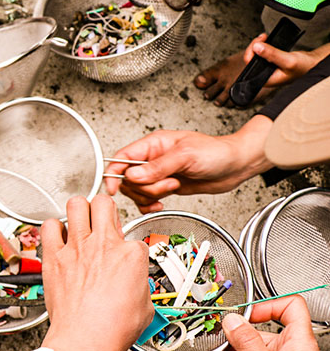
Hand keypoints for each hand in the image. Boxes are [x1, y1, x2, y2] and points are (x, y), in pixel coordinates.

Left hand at [40, 195, 151, 350]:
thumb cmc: (112, 328)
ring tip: (79, 221)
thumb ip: (138, 284)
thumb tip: (134, 284)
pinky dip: (52, 228)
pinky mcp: (54, 256)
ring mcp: (76, 248)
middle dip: (103, 208)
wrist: (85, 340)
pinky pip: (49, 227)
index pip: (133, 236)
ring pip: (76, 204)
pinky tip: (58, 238)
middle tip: (100, 219)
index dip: (127, 246)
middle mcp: (103, 244)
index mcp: (130, 254)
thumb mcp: (145, 305)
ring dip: (78, 210)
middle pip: (104, 202)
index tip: (121, 255)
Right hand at [104, 115, 273, 212]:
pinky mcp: (165, 187)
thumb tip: (133, 175)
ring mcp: (158, 174)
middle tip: (168, 183)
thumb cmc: (216, 152)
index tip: (113, 187)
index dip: (114, 173)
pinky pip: (146, 200)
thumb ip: (157, 167)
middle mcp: (152, 159)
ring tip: (173, 188)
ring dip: (152, 195)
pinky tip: (160, 204)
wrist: (236, 165)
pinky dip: (150, 205)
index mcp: (153, 145)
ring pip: (137, 191)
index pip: (122, 158)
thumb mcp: (186, 156)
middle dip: (145, 187)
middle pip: (128, 179)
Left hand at [240, 33, 327, 87]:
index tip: (258, 42)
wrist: (313, 65)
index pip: (250, 65)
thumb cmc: (304, 67)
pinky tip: (267, 41)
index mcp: (266, 80)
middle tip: (262, 37)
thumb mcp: (288, 60)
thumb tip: (257, 47)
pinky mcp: (271, 63)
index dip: (251, 51)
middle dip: (255, 46)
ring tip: (264, 37)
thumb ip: (272, 54)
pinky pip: (262, 54)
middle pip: (251, 59)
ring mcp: (267, 69)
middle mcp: (264, 75)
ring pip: (256, 55)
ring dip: (259, 45)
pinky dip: (264, 46)